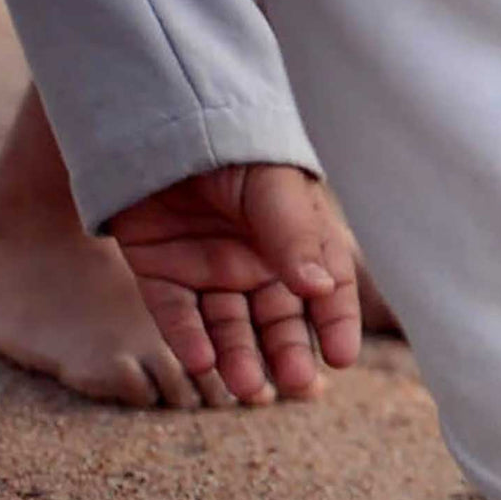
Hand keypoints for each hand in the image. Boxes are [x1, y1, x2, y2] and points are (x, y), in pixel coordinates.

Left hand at [107, 164, 360, 403]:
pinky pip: (176, 315)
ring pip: (228, 328)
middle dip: (287, 352)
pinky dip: (188, 340)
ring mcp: (208, 270)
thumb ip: (294, 236)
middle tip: (292, 383)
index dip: (336, 324)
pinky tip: (202, 362)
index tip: (342, 358)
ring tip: (244, 386)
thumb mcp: (272, 186)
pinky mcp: (161, 273)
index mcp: (296, 241)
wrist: (158, 113)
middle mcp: (256, 263)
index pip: (327, 291)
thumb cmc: (232, 145)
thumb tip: (319, 289)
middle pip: (278, 321)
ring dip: (239, 357)